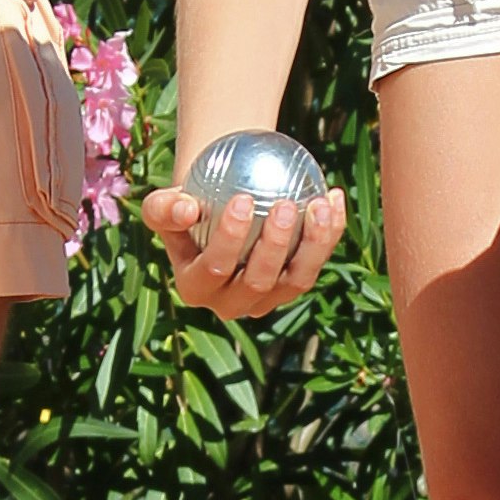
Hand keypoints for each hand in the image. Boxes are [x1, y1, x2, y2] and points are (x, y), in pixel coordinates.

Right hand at [142, 182, 347, 319]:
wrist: (217, 211)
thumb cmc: (187, 204)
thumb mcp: (164, 203)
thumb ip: (164, 208)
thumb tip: (187, 210)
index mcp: (196, 289)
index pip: (214, 269)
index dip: (229, 239)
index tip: (242, 199)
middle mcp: (232, 303)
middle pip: (258, 282)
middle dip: (274, 246)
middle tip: (284, 204)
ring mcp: (268, 300)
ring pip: (297, 280)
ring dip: (313, 244)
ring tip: (318, 203)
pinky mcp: (294, 287)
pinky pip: (318, 261)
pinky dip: (330, 231)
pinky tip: (334, 196)